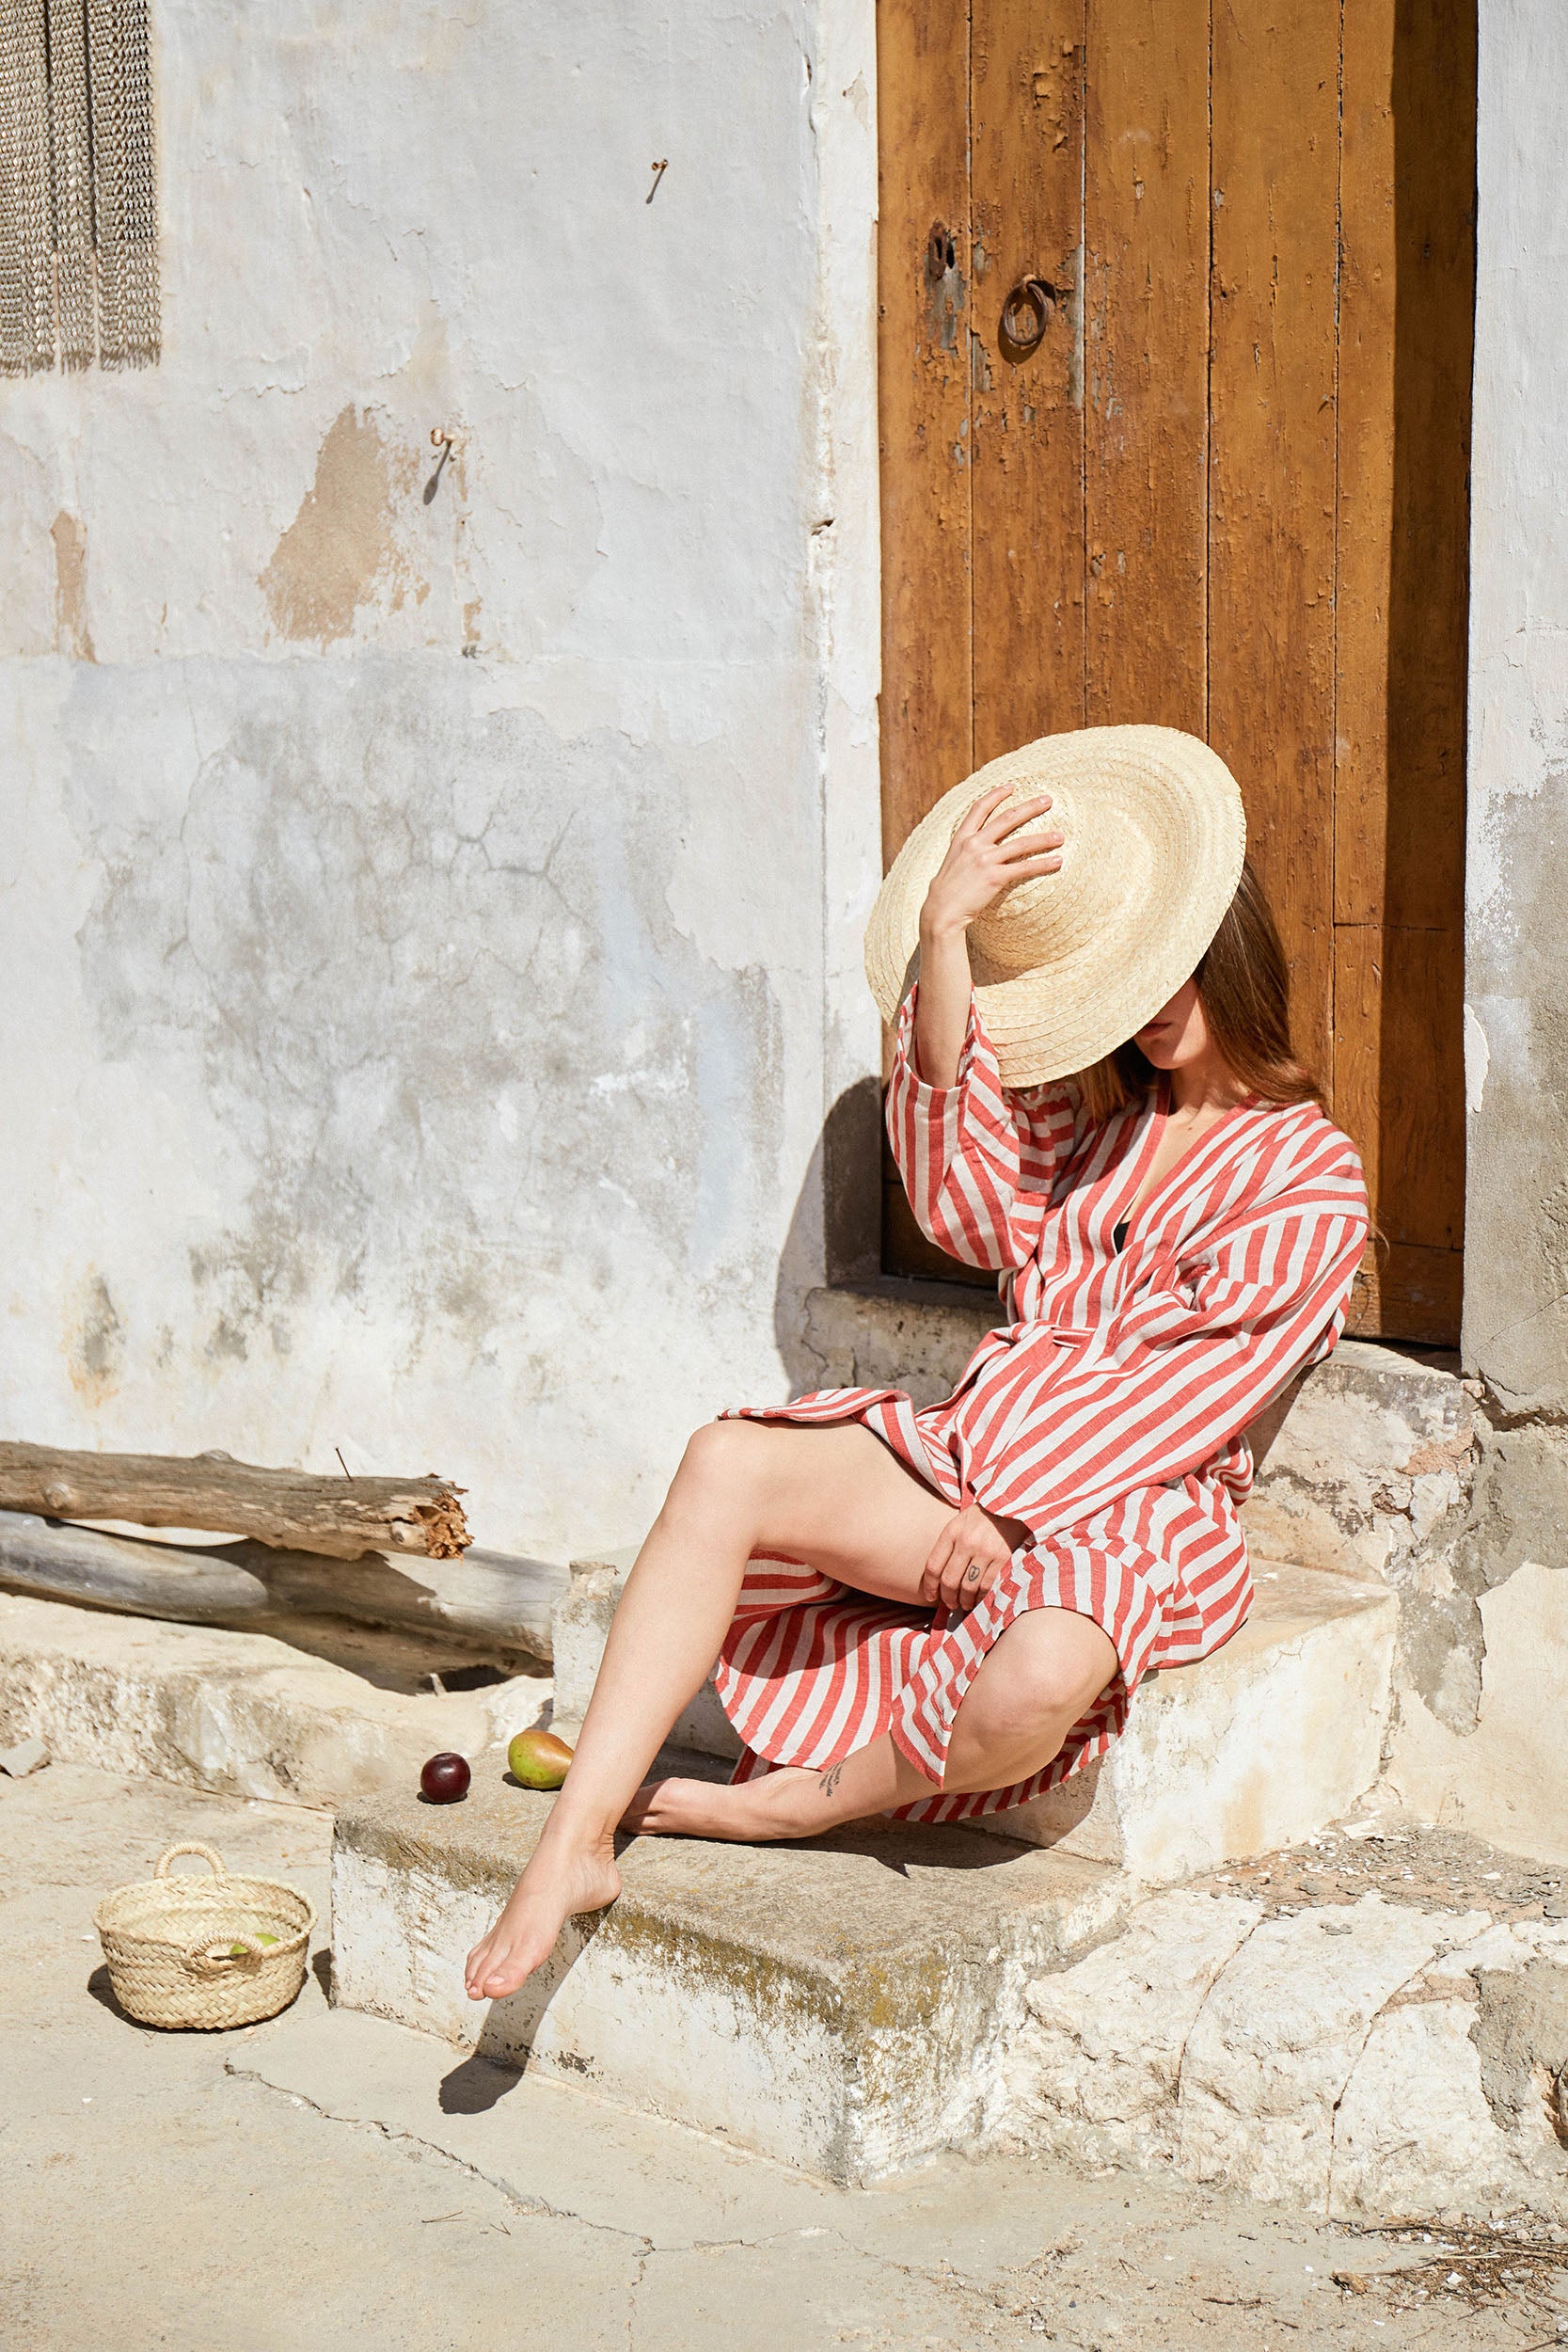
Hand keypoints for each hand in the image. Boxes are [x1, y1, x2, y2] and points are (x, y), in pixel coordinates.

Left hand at [919, 1501, 1017, 1611]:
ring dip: (964, 1601)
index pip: (933, 1566)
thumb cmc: (984, 1516)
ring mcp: (985, 1551)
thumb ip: (950, 1544)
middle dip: (947, 1598)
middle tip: (950, 1604)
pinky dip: (981, 1597)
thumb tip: (939, 1577)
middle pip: (949, 1580)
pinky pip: (987, 1586)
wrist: (1014, 1505)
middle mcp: (966, 1542)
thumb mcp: (961, 1522)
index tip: (931, 1596)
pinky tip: (979, 1599)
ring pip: (968, 1587)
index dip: (930, 1586)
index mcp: (952, 1531)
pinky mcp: (1004, 1559)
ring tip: (964, 1604)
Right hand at [920, 785, 1063, 941]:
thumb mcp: (952, 861)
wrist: (941, 910)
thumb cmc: (947, 890)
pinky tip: (1057, 861)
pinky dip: (1043, 864)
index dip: (996, 795)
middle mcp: (974, 844)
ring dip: (1044, 838)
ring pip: (1021, 843)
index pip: (980, 808)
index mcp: (962, 838)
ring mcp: (985, 859)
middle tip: (1048, 800)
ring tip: (1060, 836)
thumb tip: (975, 845)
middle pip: (1007, 818)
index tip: (1011, 786)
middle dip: (1030, 807)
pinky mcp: (995, 877)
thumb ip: (965, 850)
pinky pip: (1024, 867)